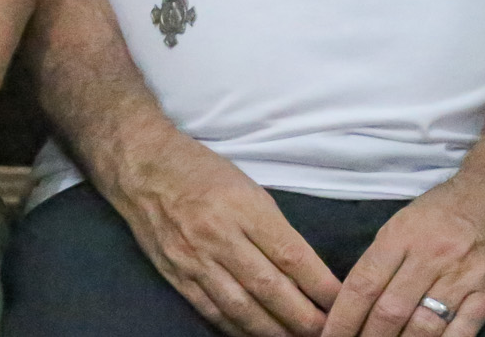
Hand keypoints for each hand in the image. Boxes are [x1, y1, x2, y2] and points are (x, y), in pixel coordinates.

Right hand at [104, 138, 338, 336]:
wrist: (140, 165)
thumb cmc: (200, 170)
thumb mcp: (246, 185)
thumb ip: (272, 227)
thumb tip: (305, 271)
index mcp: (242, 206)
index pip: (291, 255)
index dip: (321, 286)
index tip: (343, 302)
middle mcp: (219, 234)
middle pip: (271, 288)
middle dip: (305, 318)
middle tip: (330, 332)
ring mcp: (194, 258)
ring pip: (243, 308)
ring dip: (275, 331)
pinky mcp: (176, 274)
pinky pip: (212, 310)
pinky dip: (238, 329)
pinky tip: (257, 336)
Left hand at [318, 175, 484, 336]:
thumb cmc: (445, 209)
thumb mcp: (403, 221)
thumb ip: (381, 258)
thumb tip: (355, 299)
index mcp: (401, 236)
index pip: (363, 284)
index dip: (343, 317)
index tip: (328, 336)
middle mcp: (429, 257)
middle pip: (389, 310)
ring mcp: (461, 278)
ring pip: (422, 326)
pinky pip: (461, 332)